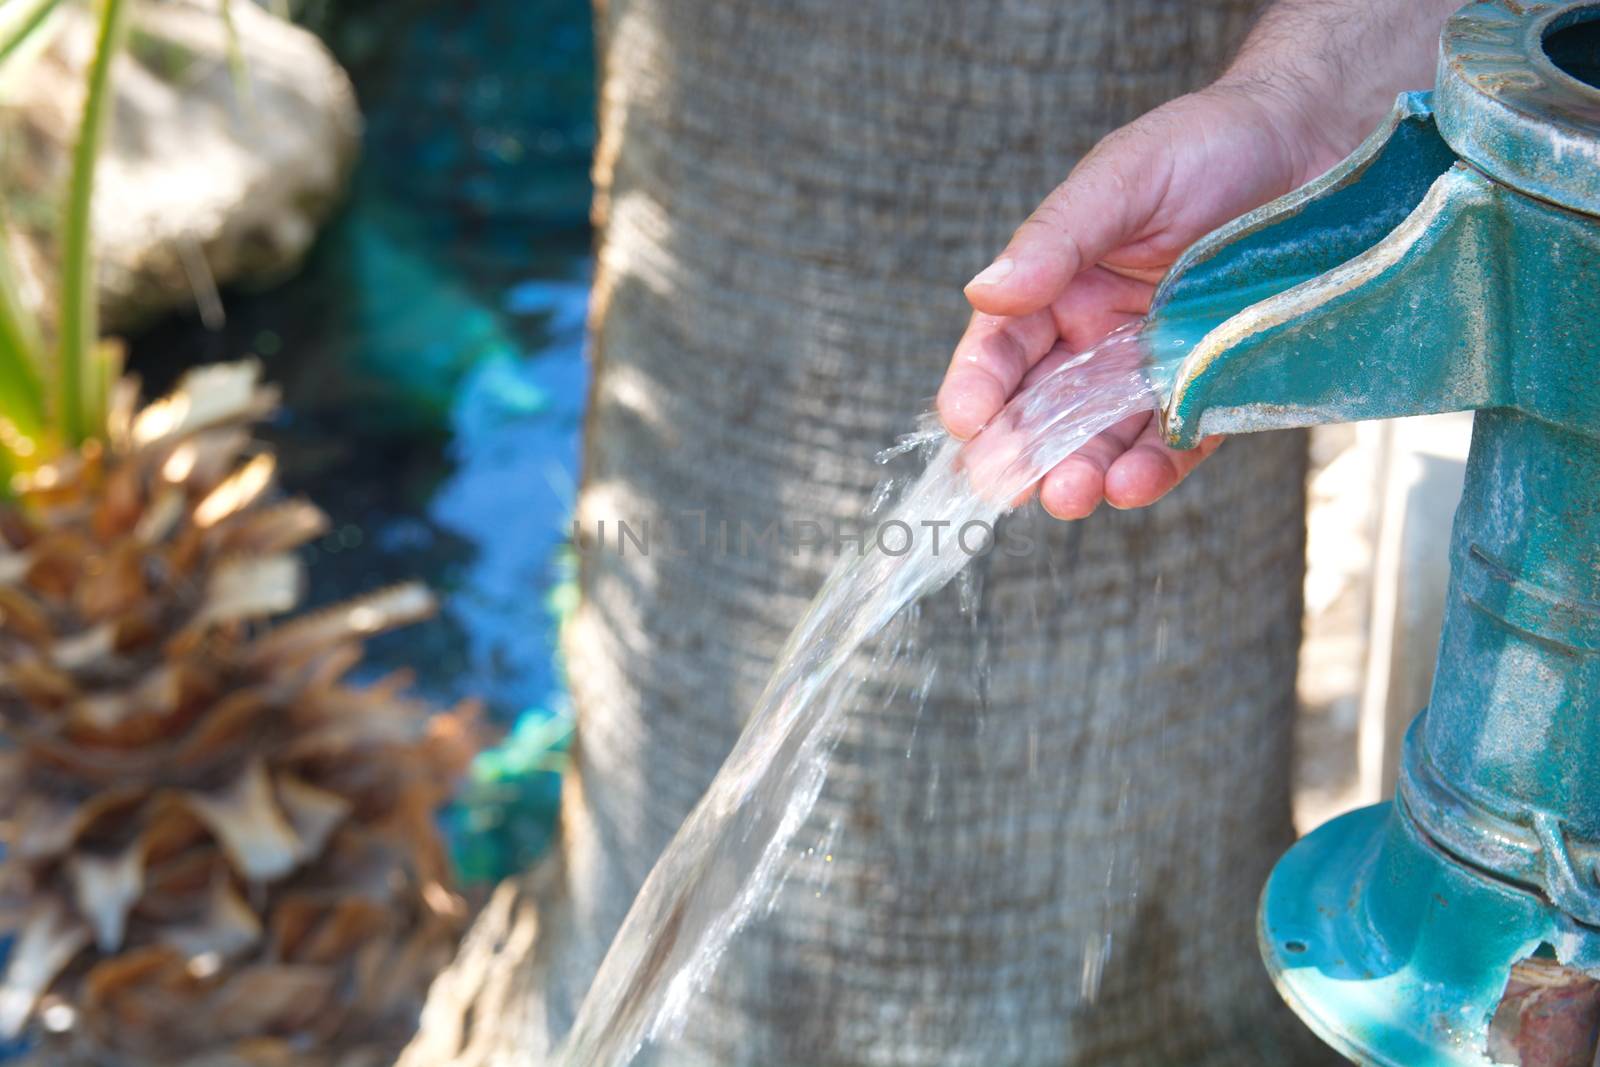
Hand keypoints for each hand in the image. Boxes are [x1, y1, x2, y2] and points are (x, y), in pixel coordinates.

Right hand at [937, 82, 1345, 518]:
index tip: (966, 421)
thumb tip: (983, 292)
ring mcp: (1156, 369)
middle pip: (1046, 409)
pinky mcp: (1216, 389)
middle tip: (1011, 483)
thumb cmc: (1208, 146)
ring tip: (1071, 493)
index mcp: (1061, 287)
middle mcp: (1100, 336)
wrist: (1320, 144)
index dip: (978, 387)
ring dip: (1081, 471)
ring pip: (1105, 438)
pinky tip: (1131, 482)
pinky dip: (1153, 469)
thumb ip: (1054, 239)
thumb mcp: (1120, 181)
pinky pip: (1178, 441)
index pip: (1002, 349)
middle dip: (1025, 450)